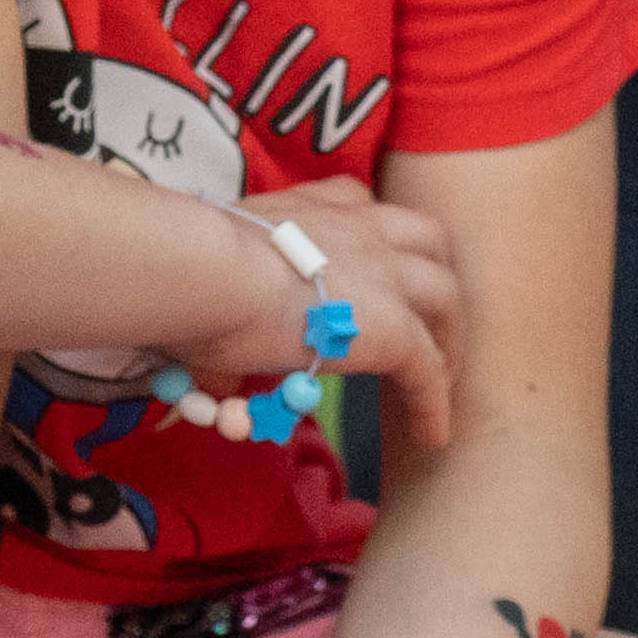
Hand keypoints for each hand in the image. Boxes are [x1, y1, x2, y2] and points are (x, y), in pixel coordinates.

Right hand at [164, 189, 457, 433]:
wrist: (206, 273)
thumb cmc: (190, 272)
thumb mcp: (213, 279)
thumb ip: (226, 322)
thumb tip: (213, 384)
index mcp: (312, 206)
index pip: (360, 202)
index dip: (373, 231)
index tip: (371, 256)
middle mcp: (358, 227)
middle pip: (425, 240)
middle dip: (432, 273)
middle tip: (427, 315)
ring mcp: (384, 275)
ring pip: (444, 297)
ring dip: (447, 333)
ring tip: (442, 373)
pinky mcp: (394, 328)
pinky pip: (428, 368)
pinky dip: (434, 401)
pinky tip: (431, 435)